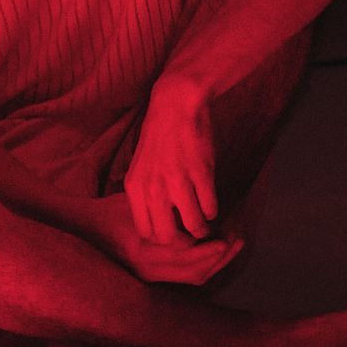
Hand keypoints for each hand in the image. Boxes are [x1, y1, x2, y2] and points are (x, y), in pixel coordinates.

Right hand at [82, 193, 241, 284]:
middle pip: (195, 269)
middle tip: (238, 238)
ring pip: (194, 277)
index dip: (210, 242)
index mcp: (142, 250)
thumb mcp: (138, 203)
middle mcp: (147, 270)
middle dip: (220, 255)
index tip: (227, 227)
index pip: (187, 252)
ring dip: (216, 263)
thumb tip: (200, 214)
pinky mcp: (153, 281)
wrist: (86, 230)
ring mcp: (149, 278)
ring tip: (233, 245)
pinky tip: (216, 254)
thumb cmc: (111, 211)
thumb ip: (164, 211)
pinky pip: (187, 279)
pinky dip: (205, 267)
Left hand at [123, 80, 219, 242]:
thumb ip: (146, 195)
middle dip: (182, 241)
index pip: (145, 232)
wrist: (175, 106)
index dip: (160, 237)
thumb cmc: (159, 138)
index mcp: (134, 188)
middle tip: (189, 233)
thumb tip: (158, 223)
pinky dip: (212, 210)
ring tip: (204, 223)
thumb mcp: (141, 168)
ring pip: (193, 226)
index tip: (171, 232)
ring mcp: (177, 182)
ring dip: (202, 228)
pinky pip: (210, 208)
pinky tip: (210, 203)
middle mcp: (153, 188)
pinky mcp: (201, 174)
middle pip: (167, 237)